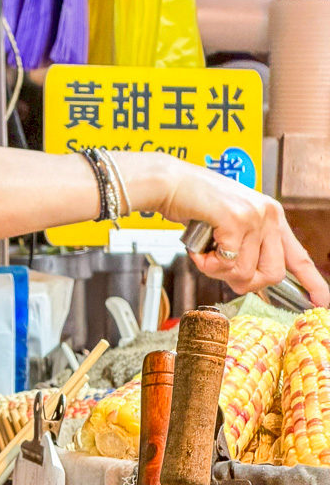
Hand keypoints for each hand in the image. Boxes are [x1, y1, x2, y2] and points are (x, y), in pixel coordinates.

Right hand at [119, 153, 329, 307]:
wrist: (170, 183)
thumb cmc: (193, 205)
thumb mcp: (229, 226)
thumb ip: (245, 248)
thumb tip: (247, 279)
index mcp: (271, 215)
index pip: (298, 255)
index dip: (312, 281)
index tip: (322, 301)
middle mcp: (268, 214)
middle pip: (272, 273)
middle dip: (244, 282)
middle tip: (222, 272)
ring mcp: (254, 216)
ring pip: (245, 272)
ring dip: (217, 272)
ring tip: (204, 253)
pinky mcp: (236, 220)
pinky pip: (226, 264)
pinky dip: (206, 264)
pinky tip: (198, 250)